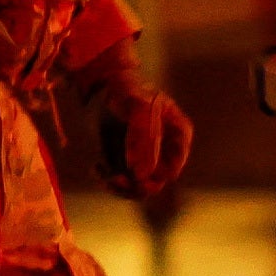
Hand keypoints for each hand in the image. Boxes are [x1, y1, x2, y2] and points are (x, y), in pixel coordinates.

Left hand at [94, 73, 195, 205]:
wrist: (101, 87)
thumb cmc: (126, 90)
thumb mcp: (138, 107)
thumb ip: (145, 138)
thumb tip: (144, 174)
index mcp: (178, 133)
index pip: (173, 166)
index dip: (155, 174)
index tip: (134, 172)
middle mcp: (165, 149)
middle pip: (157, 182)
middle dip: (135, 185)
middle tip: (114, 178)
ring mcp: (146, 157)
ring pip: (141, 188)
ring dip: (121, 187)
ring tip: (104, 175)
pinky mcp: (127, 162)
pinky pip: (124, 184)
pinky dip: (109, 181)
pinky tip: (97, 168)